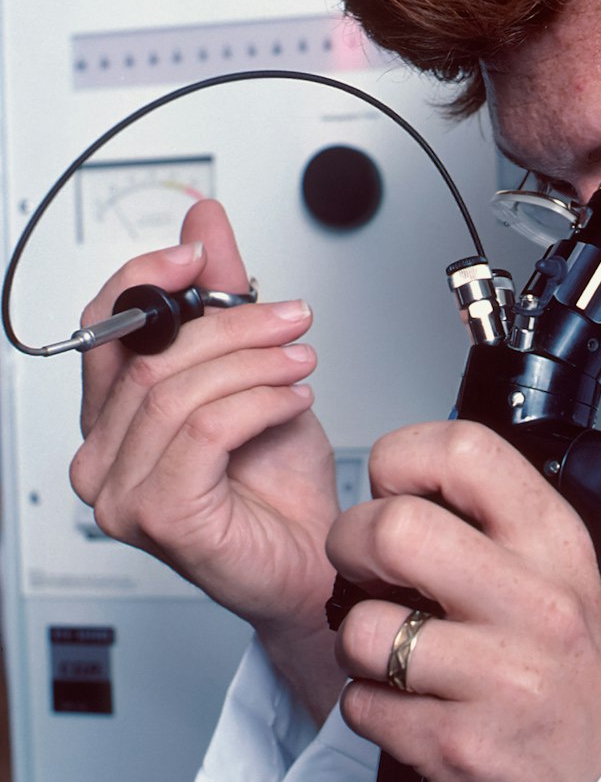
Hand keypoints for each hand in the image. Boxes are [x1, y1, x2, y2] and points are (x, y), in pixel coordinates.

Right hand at [70, 200, 343, 721]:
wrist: (318, 561)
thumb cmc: (281, 485)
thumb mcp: (256, 370)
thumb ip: (224, 298)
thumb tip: (204, 220)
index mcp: (113, 418)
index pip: (104, 329)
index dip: (146, 279)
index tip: (200, 252)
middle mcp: (102, 457)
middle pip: (148, 358)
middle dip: (229, 324)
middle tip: (290, 315)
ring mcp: (120, 493)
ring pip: (177, 392)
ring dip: (252, 362)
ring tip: (301, 358)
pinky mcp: (159, 517)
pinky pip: (205, 432)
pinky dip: (257, 403)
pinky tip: (292, 399)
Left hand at [328, 420, 600, 781]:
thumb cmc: (585, 688)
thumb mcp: (574, 582)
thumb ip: (505, 529)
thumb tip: (415, 484)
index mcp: (558, 546)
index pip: (463, 450)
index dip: (402, 459)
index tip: (395, 489)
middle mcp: (534, 603)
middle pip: (391, 528)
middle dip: (351, 544)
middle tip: (366, 568)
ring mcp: (499, 678)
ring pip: (362, 626)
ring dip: (358, 643)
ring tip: (395, 655)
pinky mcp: (461, 746)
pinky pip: (362, 705)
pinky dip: (370, 708)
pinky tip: (411, 708)